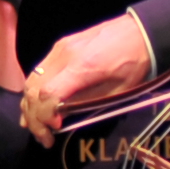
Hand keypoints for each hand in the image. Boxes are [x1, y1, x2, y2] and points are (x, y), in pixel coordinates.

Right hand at [19, 10, 156, 144]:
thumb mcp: (116, 91)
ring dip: (29, 105)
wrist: (140, 31)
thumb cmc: (134, 64)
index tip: (54, 129)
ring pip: (31, 80)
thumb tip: (61, 117)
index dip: (45, 116)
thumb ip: (86, 103)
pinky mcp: (60, 45)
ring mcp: (59, 48)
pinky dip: (34, 90)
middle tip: (43, 137)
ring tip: (35, 125)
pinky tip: (36, 105)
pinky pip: (39, 71)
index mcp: (83, 67)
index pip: (48, 94)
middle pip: (34, 89)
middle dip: (34, 117)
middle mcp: (64, 55)